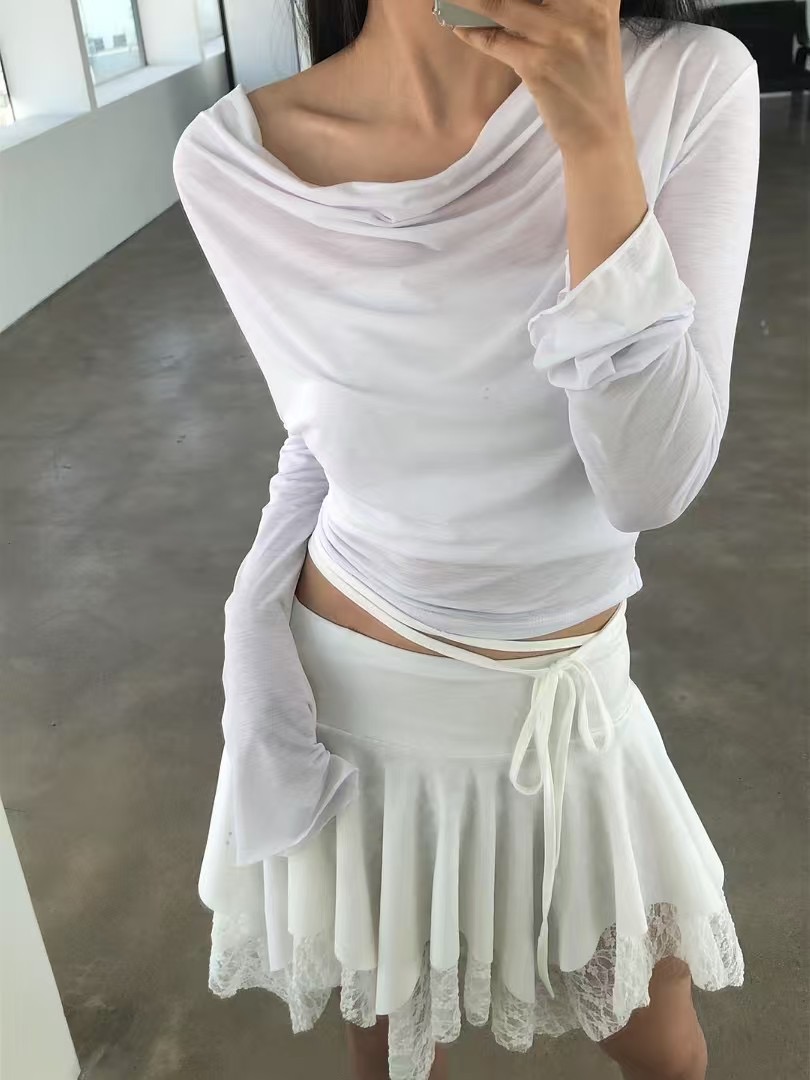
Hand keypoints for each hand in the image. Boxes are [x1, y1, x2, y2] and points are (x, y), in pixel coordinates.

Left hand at [449, 0, 633, 156]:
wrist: (599, 130)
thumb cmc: (590, 75)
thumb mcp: (594, 24)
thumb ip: (565, 1)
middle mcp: (584, 7)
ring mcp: (560, 36)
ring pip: (500, 3)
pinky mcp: (539, 66)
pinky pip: (494, 40)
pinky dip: (471, 31)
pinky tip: (457, 25)